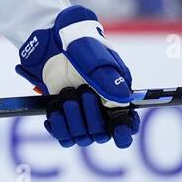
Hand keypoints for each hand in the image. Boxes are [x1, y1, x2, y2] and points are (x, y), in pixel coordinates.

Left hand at [16, 5, 139, 148]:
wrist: (54, 43)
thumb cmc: (81, 47)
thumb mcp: (96, 59)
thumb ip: (108, 80)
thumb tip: (122, 102)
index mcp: (118, 97)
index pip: (127, 126)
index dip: (124, 132)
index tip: (118, 130)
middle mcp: (102, 111)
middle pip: (101, 134)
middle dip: (90, 115)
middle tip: (83, 92)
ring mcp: (83, 116)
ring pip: (82, 138)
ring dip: (72, 118)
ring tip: (67, 93)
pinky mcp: (65, 118)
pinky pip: (64, 138)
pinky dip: (58, 127)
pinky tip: (55, 110)